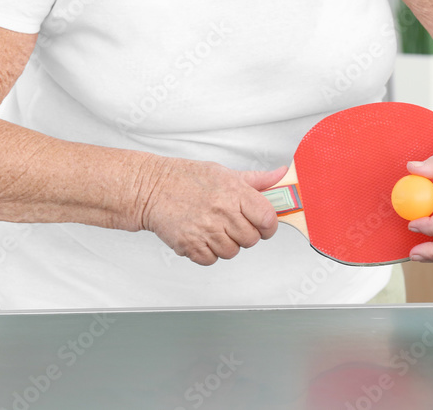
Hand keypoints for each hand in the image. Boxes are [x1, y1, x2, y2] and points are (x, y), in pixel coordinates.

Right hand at [137, 157, 285, 265]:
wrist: (151, 188)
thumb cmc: (187, 179)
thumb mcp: (224, 173)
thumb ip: (256, 180)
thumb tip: (281, 176)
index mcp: (234, 192)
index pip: (267, 218)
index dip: (268, 225)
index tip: (263, 225)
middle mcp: (222, 212)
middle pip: (251, 239)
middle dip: (245, 234)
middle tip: (231, 224)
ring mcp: (206, 230)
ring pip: (232, 252)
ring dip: (226, 245)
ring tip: (213, 228)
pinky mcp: (190, 245)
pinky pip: (211, 260)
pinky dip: (207, 253)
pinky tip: (201, 236)